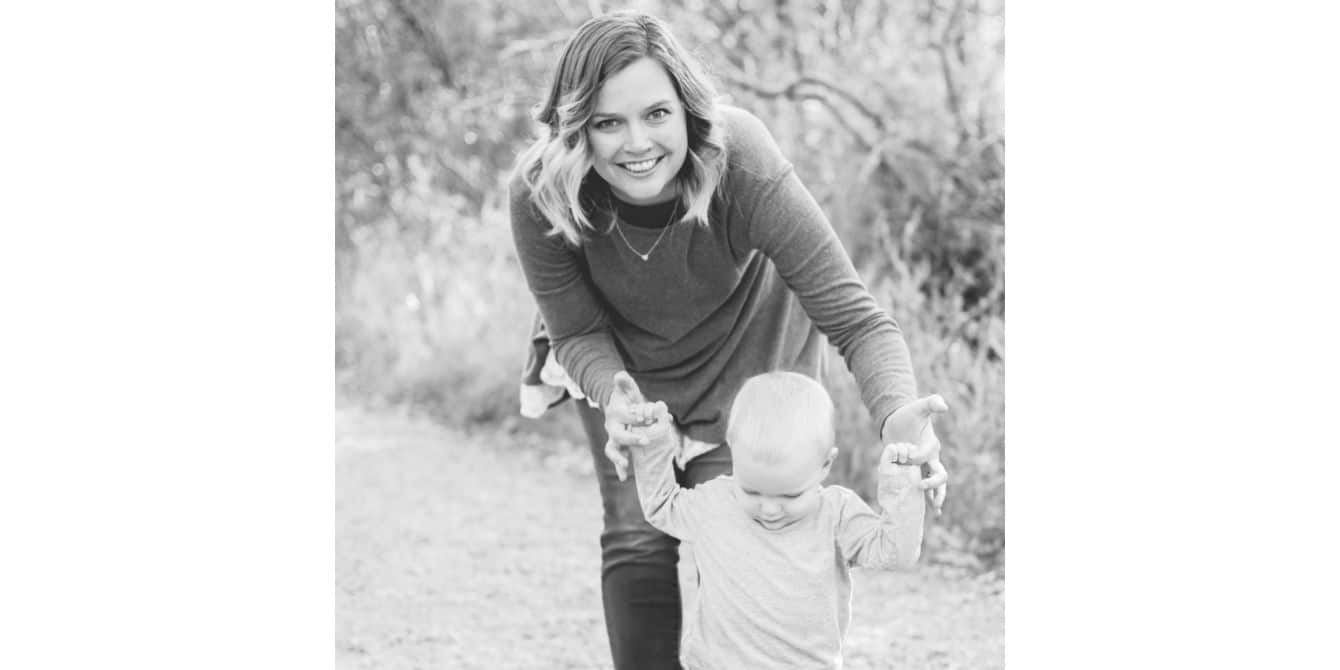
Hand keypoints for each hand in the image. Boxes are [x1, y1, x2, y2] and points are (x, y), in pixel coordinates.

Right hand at [603, 371, 662, 480]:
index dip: (634, 417)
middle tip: (645, 440)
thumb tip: (620, 374)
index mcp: (616, 413)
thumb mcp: (628, 390)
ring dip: (618, 458)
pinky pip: (618, 459)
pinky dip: (620, 469)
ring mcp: (614, 439)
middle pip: (617, 434)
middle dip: (631, 438)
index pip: (624, 415)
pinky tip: (625, 478)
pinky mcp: (619, 447)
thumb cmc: (626, 399)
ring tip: (626, 465)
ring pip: (612, 449)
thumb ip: (625, 383)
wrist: (618, 409)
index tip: (645, 418)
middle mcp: (613, 427)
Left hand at [881, 394, 948, 514]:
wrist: (897, 422)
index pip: (927, 455)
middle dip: (935, 485)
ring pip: (933, 485)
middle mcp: (930, 459)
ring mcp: (922, 467)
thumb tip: (944, 406)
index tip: (905, 454)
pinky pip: (920, 486)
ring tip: (935, 511)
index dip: (915, 456)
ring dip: (934, 497)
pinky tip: (922, 510)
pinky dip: (923, 497)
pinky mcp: (912, 471)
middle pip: (939, 475)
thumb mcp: (918, 406)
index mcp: (932, 446)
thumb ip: (931, 402)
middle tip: (923, 488)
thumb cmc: (908, 414)